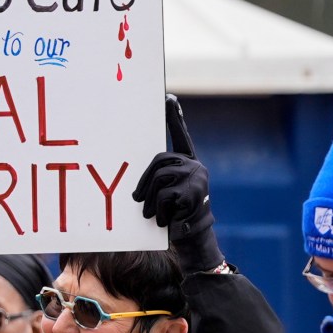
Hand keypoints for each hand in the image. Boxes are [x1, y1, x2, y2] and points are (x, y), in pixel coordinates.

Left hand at [134, 97, 223, 272]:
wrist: (193, 236)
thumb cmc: (174, 213)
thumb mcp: (165, 192)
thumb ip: (158, 177)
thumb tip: (134, 176)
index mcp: (187, 162)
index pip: (180, 135)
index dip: (174, 117)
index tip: (168, 97)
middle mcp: (195, 165)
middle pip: (159, 161)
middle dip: (144, 183)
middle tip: (137, 201)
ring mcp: (197, 177)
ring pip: (159, 180)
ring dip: (150, 202)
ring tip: (152, 215)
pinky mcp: (194, 192)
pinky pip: (163, 196)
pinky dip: (158, 211)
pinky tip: (166, 220)